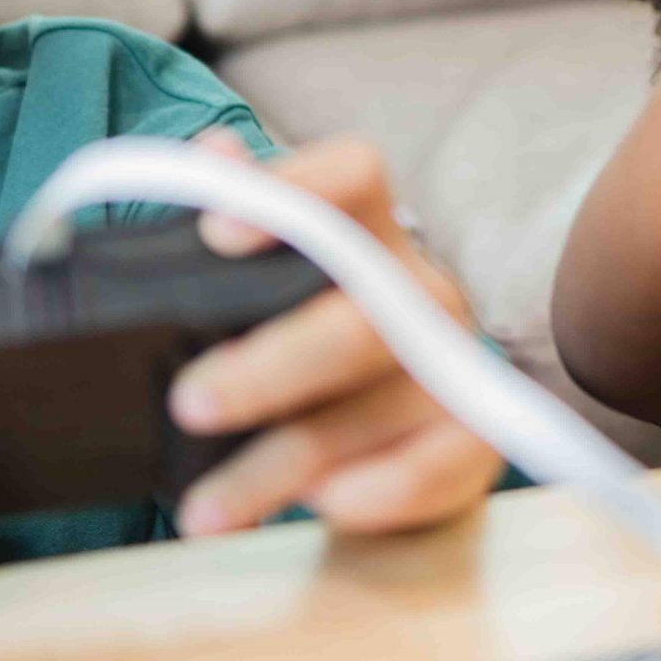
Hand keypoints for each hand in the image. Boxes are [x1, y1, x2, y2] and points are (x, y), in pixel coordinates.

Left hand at [165, 131, 502, 537]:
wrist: (409, 423)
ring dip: (277, 467)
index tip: (215, 235)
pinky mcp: (472, 442)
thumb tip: (212, 152)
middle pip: (356, 317)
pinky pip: (431, 469)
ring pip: (369, 412)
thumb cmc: (322, 334)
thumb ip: (249, 214)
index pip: (355, 176)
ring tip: (202, 509)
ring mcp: (452, 366)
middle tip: (188, 403)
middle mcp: (420, 290)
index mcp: (370, 232)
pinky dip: (375, 492)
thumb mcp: (284, 276)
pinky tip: (322, 506)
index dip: (294, 192)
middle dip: (267, 368)